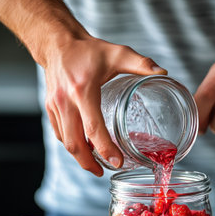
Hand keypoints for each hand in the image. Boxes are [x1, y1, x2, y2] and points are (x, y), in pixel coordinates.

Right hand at [44, 35, 166, 175]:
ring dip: (79, 157)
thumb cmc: (88, 50)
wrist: (58, 43)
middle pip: (74, 142)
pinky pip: (59, 133)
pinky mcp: (50, 108)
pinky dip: (71, 145)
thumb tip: (164, 73)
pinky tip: (84, 149)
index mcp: (83, 90)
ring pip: (65, 141)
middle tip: (104, 172)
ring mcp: (55, 106)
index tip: (117, 162)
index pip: (93, 127)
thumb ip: (141, 64)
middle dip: (89, 163)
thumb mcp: (117, 53)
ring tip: (95, 165)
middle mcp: (65, 101)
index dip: (105, 149)